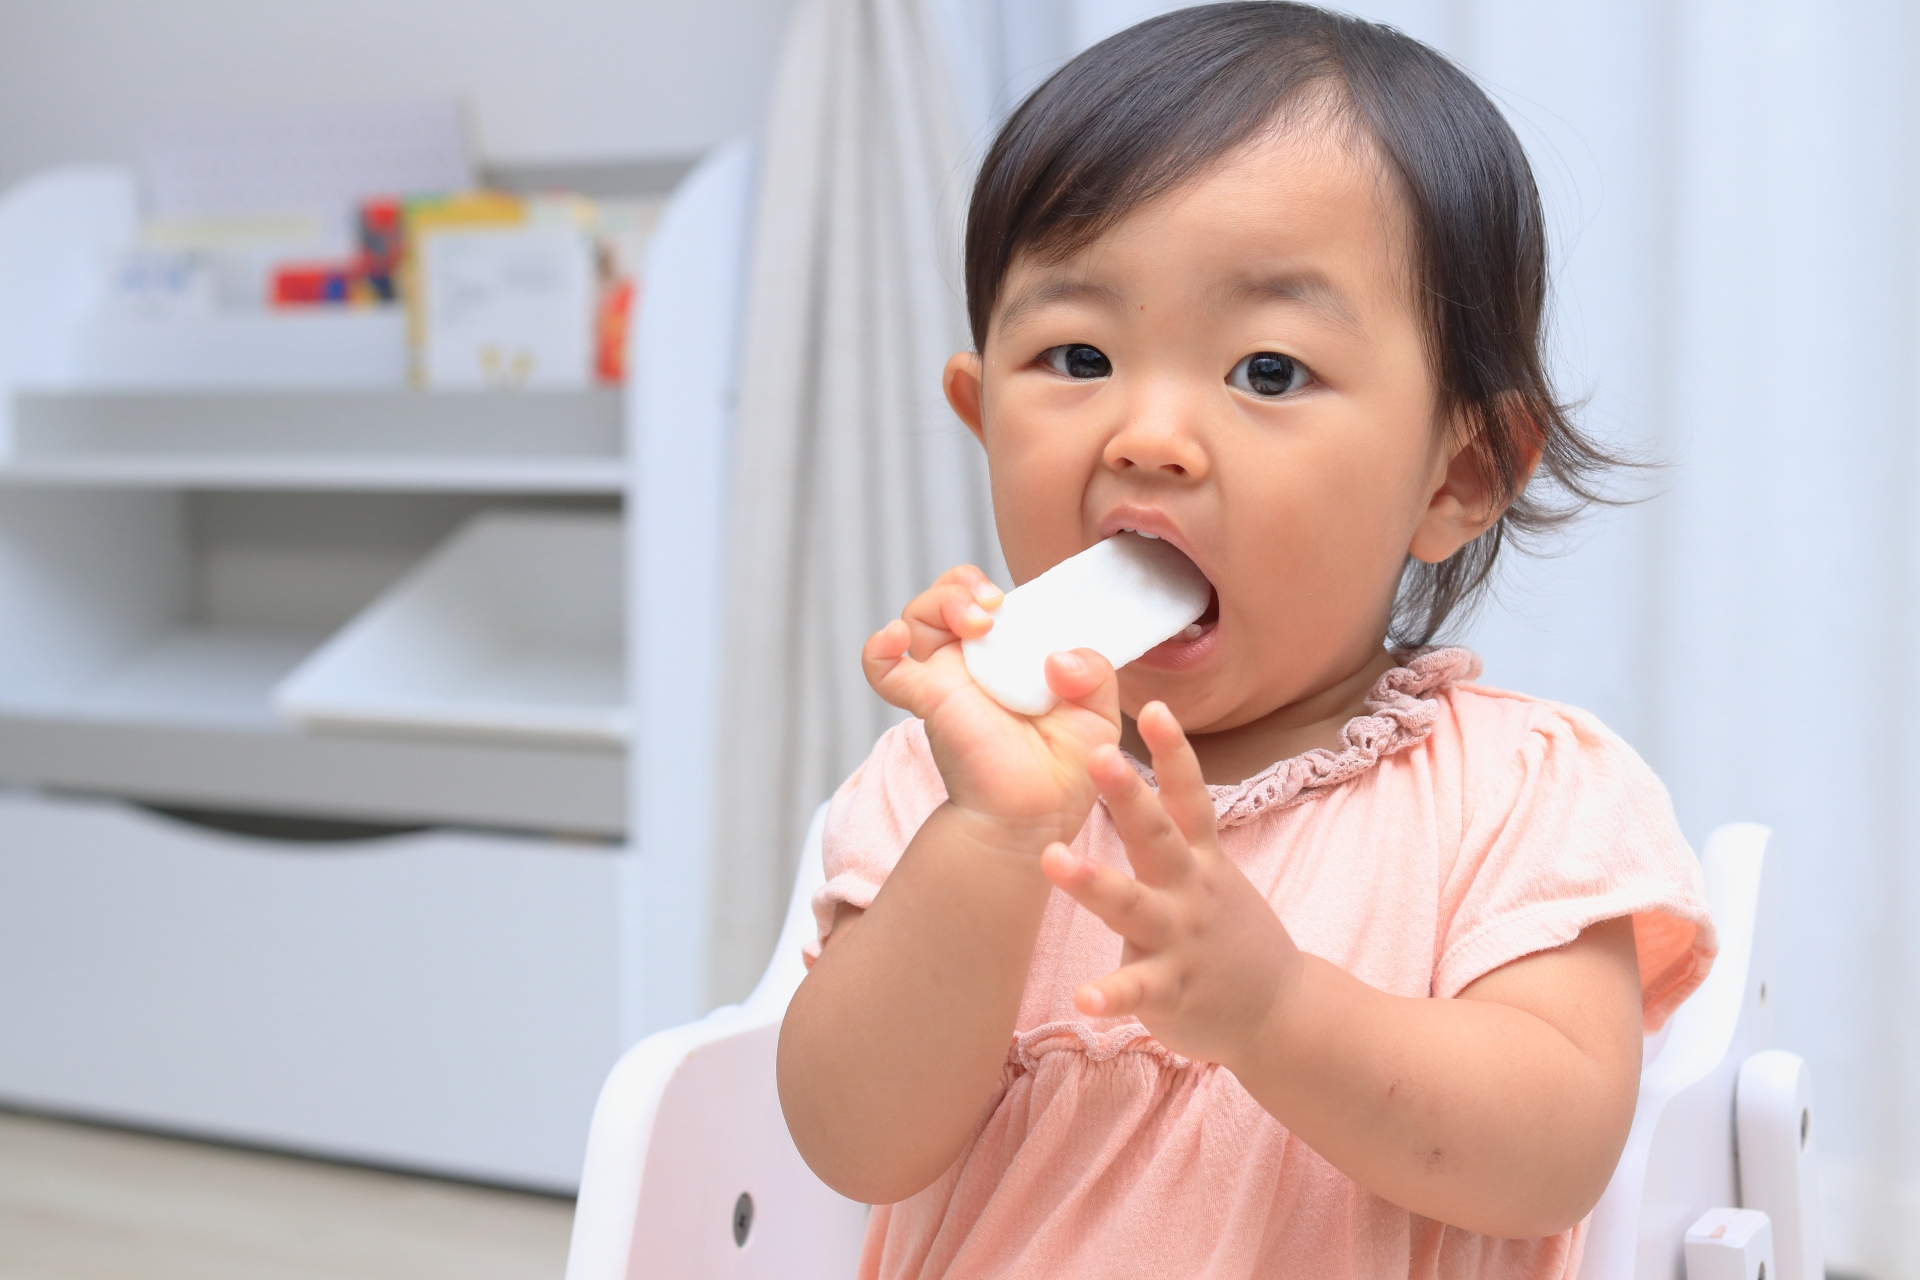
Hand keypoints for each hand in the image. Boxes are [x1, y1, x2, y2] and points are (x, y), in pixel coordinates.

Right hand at [863, 564, 1120, 847]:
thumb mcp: (1097, 714)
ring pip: (917, 617)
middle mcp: (974, 664)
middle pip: (947, 598)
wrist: (1033, 817)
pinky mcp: (926, 698)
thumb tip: (1057, 658)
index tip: (1017, 604)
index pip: (989, 603)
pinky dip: (879, 647)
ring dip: (941, 601)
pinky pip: (882, 667)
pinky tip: (895, 639)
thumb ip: (1095, 672)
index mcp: (1010, 659)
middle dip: (962, 585)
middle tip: (992, 608)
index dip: (995, 591)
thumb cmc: (1062, 773)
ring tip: (976, 623)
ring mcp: (946, 679)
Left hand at [1040, 701, 1302, 1066]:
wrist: (1278, 1011)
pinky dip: (1111, 994)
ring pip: (1134, 905)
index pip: (1188, 795)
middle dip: (1128, 793)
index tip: (1153, 705)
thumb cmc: (1226, 931)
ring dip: (1094, 882)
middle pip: (1157, 834)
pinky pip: (1137, 990)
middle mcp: (1191, 890)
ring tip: (1052, 858)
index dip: (1173, 750)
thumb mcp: (1210, 870)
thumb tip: (1125, 772)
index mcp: (1199, 858)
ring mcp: (1181, 939)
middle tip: (1094, 752)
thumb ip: (1171, 828)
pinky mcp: (1172, 990)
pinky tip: (1082, 999)